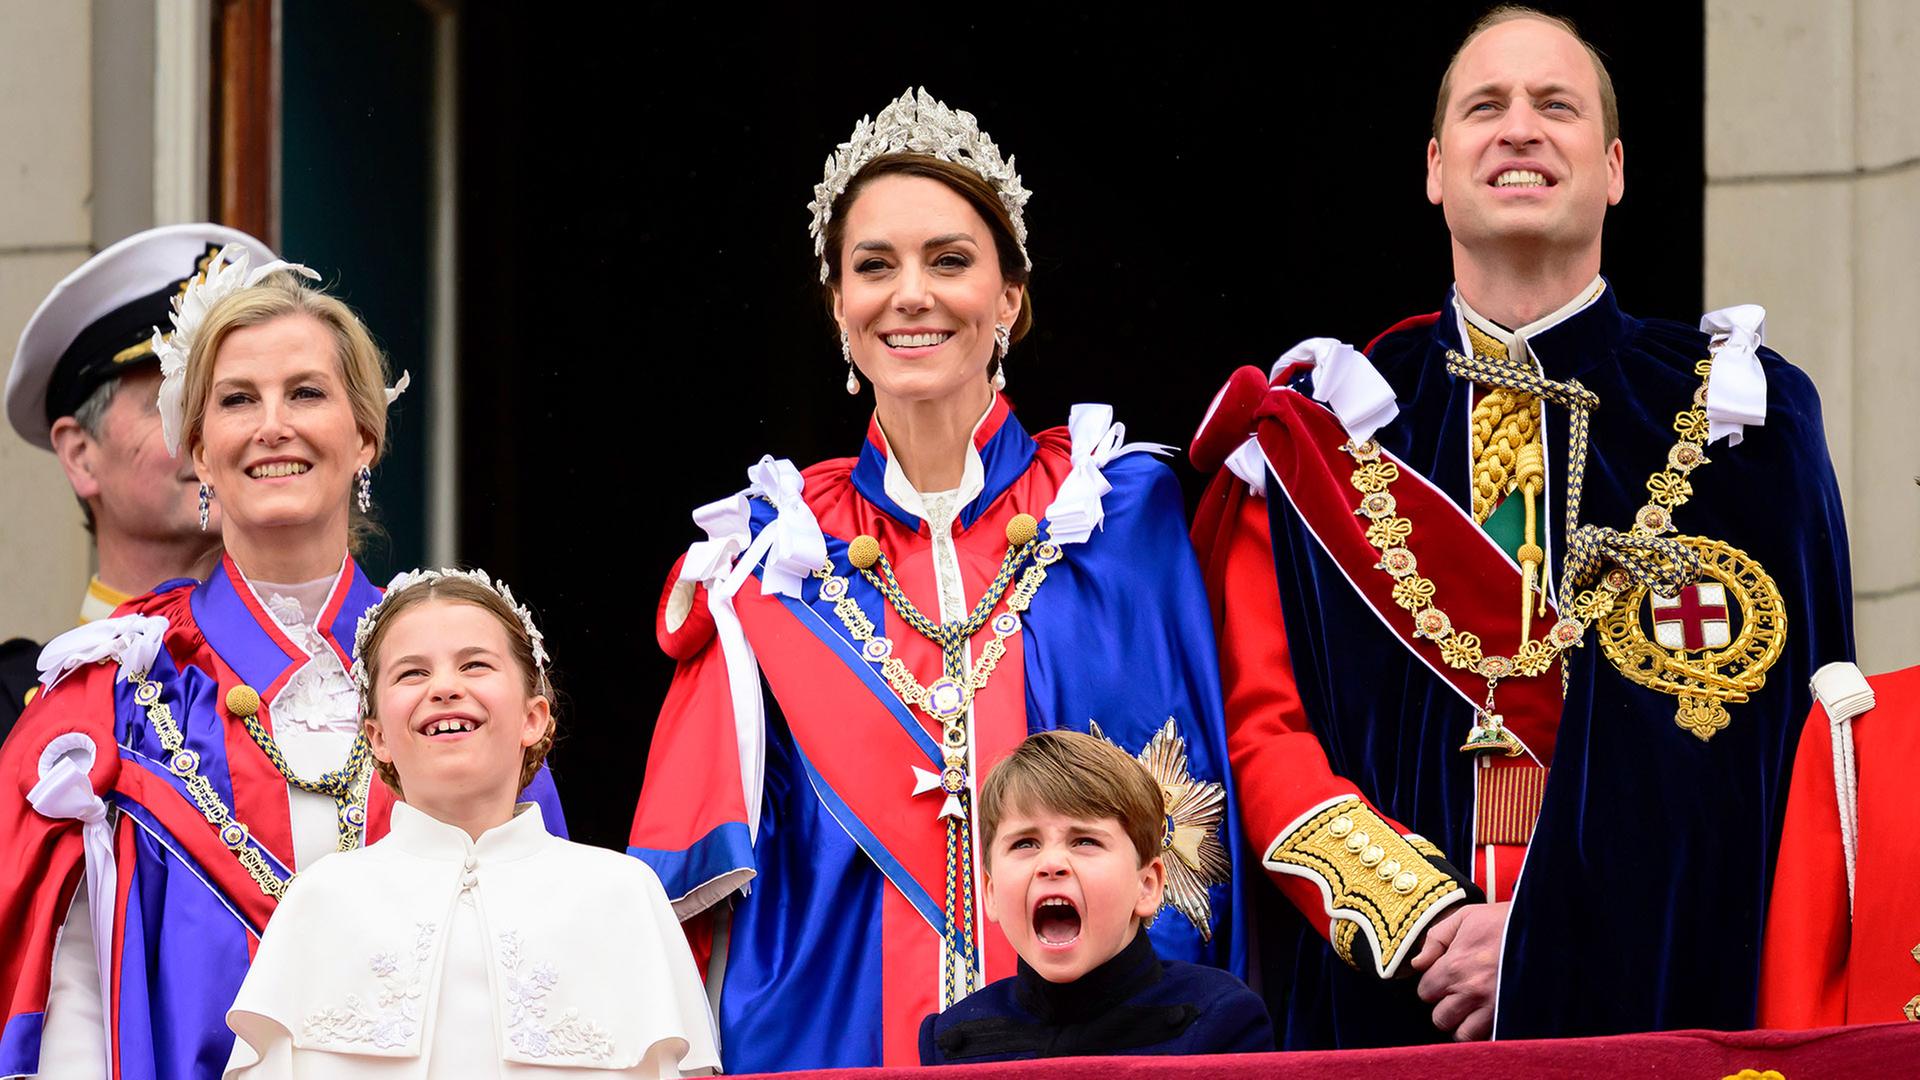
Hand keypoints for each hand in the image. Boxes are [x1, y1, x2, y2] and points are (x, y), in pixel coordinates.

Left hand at [1408, 900, 1508, 1040]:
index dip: (1432, 986)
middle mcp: (1471, 991)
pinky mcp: (1513, 1015)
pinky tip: (1489, 1018)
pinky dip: (1487, 1033)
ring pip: (1464, 1035)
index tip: (1444, 979)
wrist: (1545, 927)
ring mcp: (1493, 1007)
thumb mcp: (1465, 917)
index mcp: (1454, 966)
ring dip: (1465, 1025)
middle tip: (1458, 996)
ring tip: (1472, 1010)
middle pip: (1441, 1019)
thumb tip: (1417, 963)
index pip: (1425, 992)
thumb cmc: (1504, 921)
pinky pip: (1491, 1039)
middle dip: (1446, 1009)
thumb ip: (1435, 938)